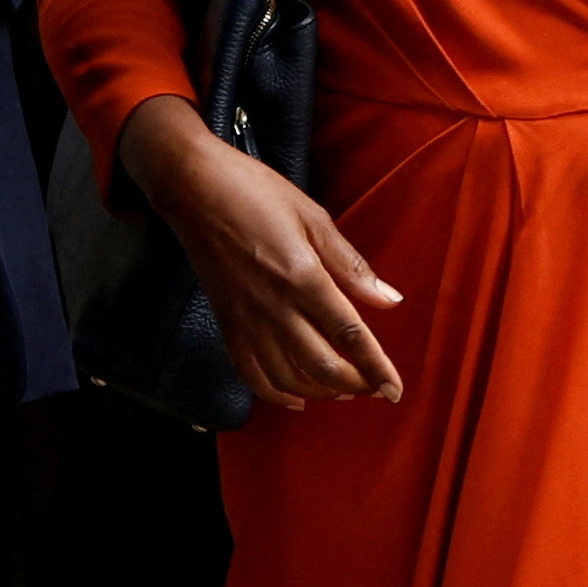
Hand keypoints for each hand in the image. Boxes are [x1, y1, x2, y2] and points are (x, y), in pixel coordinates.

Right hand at [115, 94, 403, 407]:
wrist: (193, 188)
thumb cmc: (255, 192)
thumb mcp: (314, 218)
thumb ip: (351, 265)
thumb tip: (390, 299)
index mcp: (303, 277)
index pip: (349, 336)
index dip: (376, 368)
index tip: (394, 389)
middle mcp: (275, 307)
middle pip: (322, 366)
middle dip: (355, 385)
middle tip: (375, 387)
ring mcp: (247, 319)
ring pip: (288, 378)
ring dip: (320, 392)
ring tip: (343, 390)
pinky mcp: (227, 323)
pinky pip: (251, 372)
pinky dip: (275, 394)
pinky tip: (295, 397)